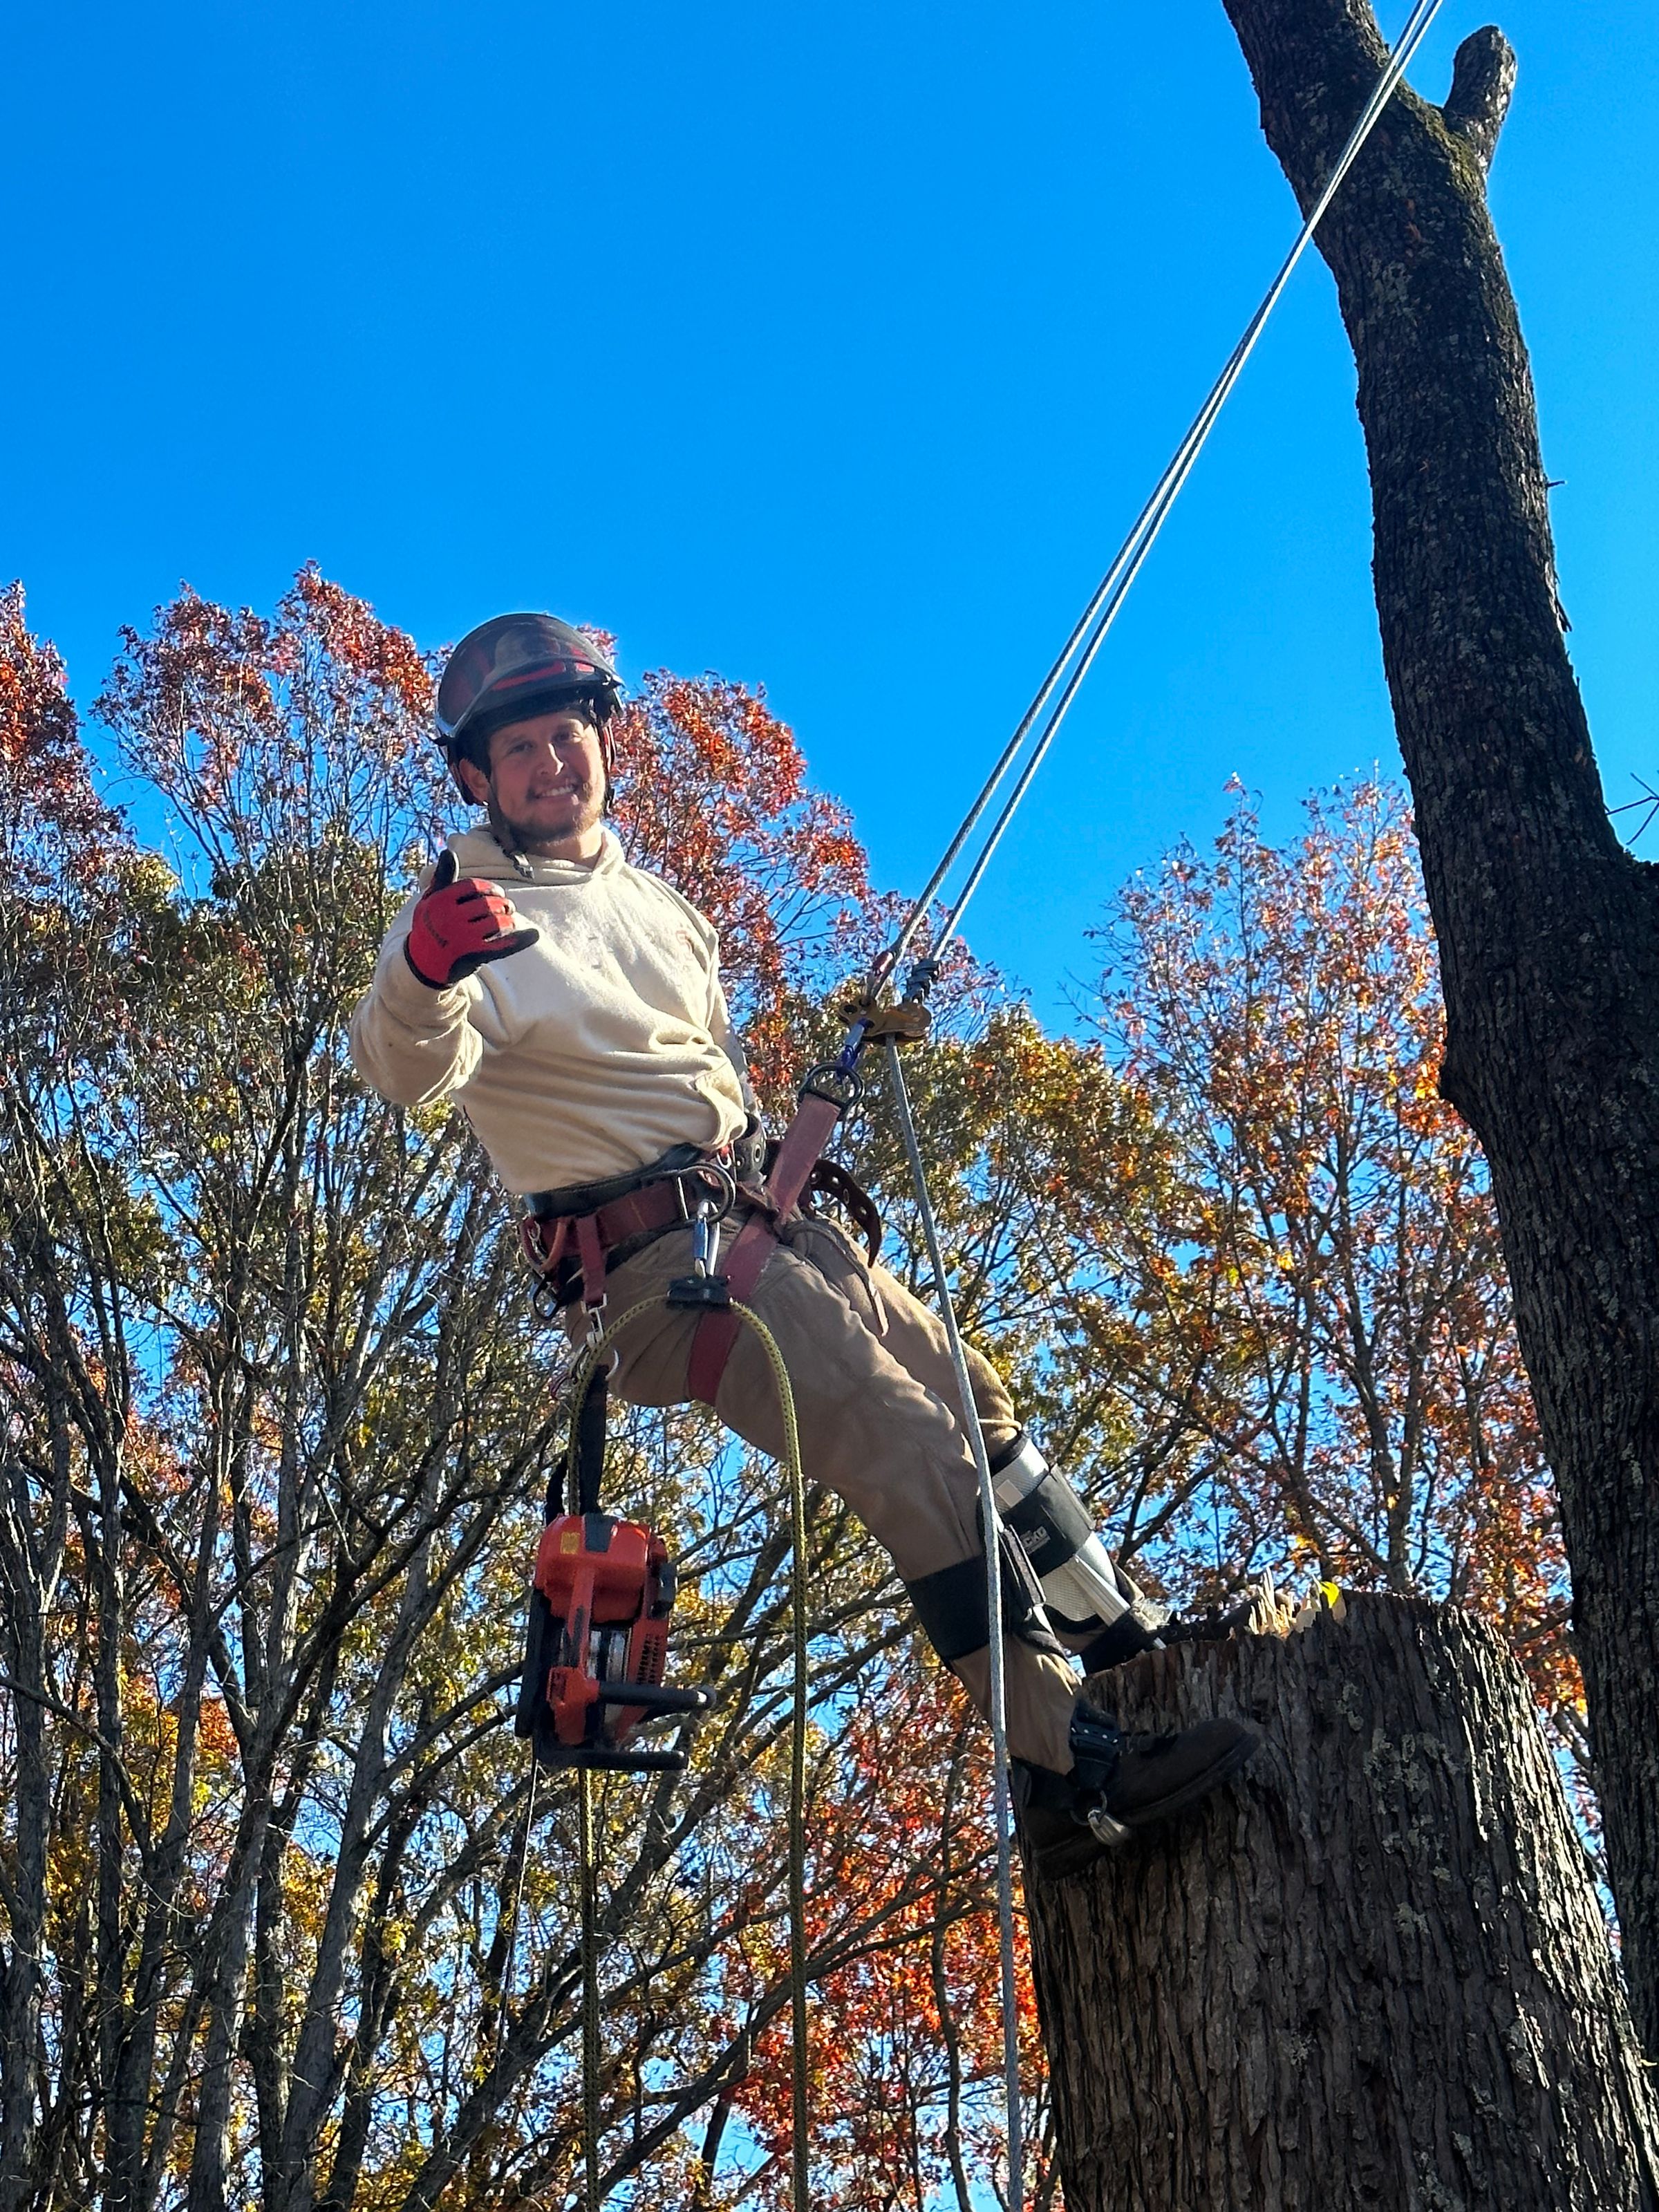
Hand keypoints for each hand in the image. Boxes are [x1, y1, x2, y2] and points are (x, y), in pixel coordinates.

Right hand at [404, 850, 540, 987]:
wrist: (423, 965)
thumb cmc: (429, 927)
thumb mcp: (430, 901)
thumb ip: (442, 878)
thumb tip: (449, 851)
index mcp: (439, 901)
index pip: (473, 886)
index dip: (490, 888)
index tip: (498, 893)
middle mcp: (449, 918)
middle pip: (487, 904)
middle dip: (503, 904)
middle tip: (508, 907)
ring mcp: (461, 938)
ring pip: (497, 923)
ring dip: (509, 920)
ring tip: (510, 920)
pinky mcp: (473, 956)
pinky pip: (501, 945)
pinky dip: (520, 940)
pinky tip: (533, 935)